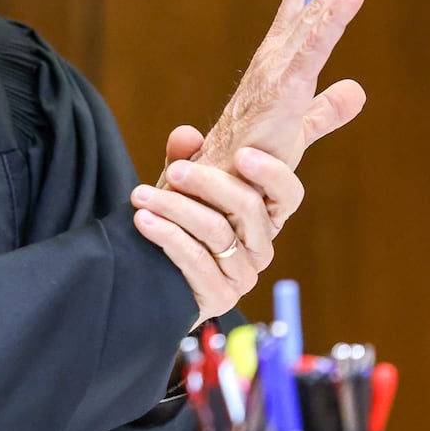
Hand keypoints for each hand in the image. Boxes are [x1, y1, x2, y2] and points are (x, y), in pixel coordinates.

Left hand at [131, 144, 304, 322]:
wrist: (150, 281)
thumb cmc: (175, 227)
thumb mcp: (181, 191)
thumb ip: (186, 162)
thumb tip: (186, 134)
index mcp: (262, 218)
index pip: (288, 194)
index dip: (272, 173)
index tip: (241, 154)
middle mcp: (260, 247)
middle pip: (249, 207)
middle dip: (207, 182)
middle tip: (173, 172)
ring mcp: (243, 275)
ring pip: (217, 231)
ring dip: (175, 208)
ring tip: (141, 196)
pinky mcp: (219, 297)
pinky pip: (197, 261)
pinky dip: (167, 236)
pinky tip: (144, 221)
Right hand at [182, 0, 394, 176]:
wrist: (216, 192)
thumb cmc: (248, 163)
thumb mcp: (298, 131)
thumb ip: (326, 110)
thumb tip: (358, 90)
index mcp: (280, 65)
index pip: (308, 11)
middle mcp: (275, 59)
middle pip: (316, 1)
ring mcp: (277, 71)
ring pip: (318, 14)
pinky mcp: (283, 90)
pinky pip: (314, 45)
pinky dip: (334, 16)